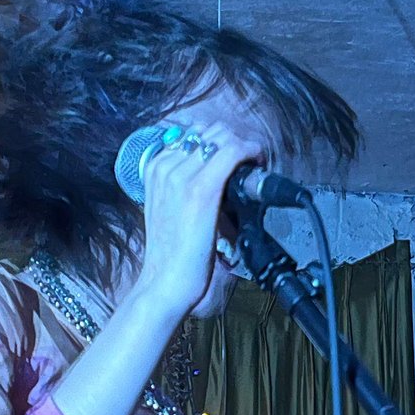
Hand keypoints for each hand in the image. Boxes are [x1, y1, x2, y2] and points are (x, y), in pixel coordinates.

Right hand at [127, 120, 256, 320]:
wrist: (163, 283)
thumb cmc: (170, 253)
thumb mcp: (169, 209)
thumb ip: (182, 187)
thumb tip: (215, 175)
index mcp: (155, 167)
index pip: (193, 134)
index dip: (220, 141)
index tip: (235, 156)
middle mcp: (165, 166)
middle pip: (209, 131)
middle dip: (234, 141)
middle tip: (250, 161)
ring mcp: (181, 176)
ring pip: (223, 138)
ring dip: (244, 147)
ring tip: (254, 164)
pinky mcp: (201, 190)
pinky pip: (232, 152)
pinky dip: (250, 152)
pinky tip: (258, 161)